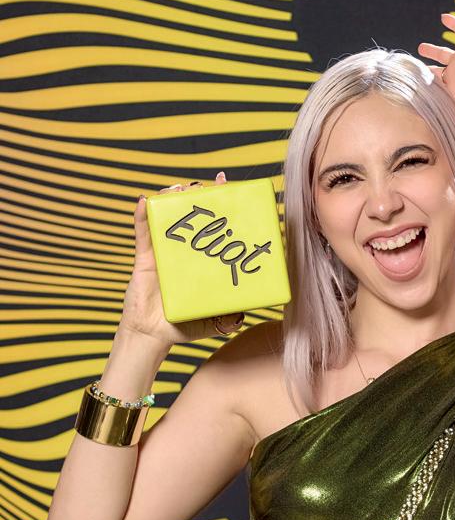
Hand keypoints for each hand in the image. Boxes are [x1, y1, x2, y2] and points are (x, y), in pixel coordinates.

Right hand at [119, 172, 243, 349]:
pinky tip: (144, 201)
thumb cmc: (183, 326)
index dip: (220, 204)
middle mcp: (184, 251)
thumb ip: (231, 316)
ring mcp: (164, 252)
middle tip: (207, 183)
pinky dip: (141, 216)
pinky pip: (142, 232)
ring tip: (179, 189)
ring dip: (172, 197)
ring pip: (166, 216)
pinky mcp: (145, 258)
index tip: (227, 185)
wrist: (153, 336)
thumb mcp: (215, 320)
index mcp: (202, 259)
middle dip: (198, 194)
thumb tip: (248, 312)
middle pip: (191, 214)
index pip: (213, 225)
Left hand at [418, 14, 454, 137]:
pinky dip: (454, 24)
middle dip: (427, 73)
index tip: (411, 93)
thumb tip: (441, 149)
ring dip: (433, 51)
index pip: (437, 93)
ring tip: (422, 48)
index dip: (426, 93)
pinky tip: (444, 18)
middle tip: (414, 71)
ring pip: (445, 53)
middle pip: (438, 74)